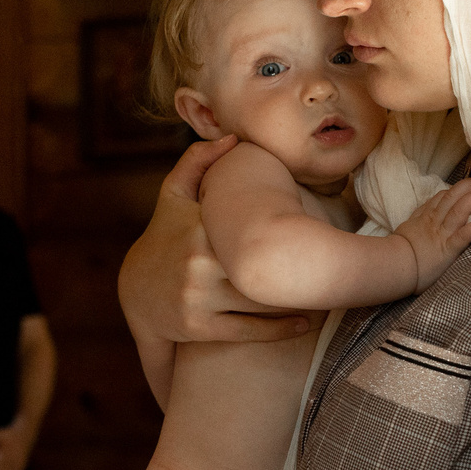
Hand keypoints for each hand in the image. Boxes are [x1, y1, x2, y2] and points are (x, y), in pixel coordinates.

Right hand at [119, 137, 315, 345]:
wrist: (134, 291)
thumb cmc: (164, 235)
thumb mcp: (172, 194)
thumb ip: (197, 161)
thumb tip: (231, 139)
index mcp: (198, 228)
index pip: (251, 227)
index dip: (289, 230)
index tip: (320, 229)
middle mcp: (199, 263)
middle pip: (262, 267)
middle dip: (297, 268)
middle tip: (336, 263)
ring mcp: (199, 298)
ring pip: (260, 301)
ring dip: (297, 299)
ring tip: (328, 291)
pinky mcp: (200, 327)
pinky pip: (249, 330)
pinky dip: (281, 329)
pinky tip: (306, 322)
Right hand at [394, 177, 470, 290]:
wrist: (391, 265)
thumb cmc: (397, 251)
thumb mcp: (407, 228)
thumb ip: (417, 219)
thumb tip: (424, 214)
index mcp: (425, 217)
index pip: (441, 197)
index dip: (456, 189)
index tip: (468, 185)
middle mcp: (435, 221)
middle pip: (452, 198)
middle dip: (469, 187)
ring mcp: (441, 234)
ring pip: (459, 211)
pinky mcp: (448, 249)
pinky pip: (463, 236)